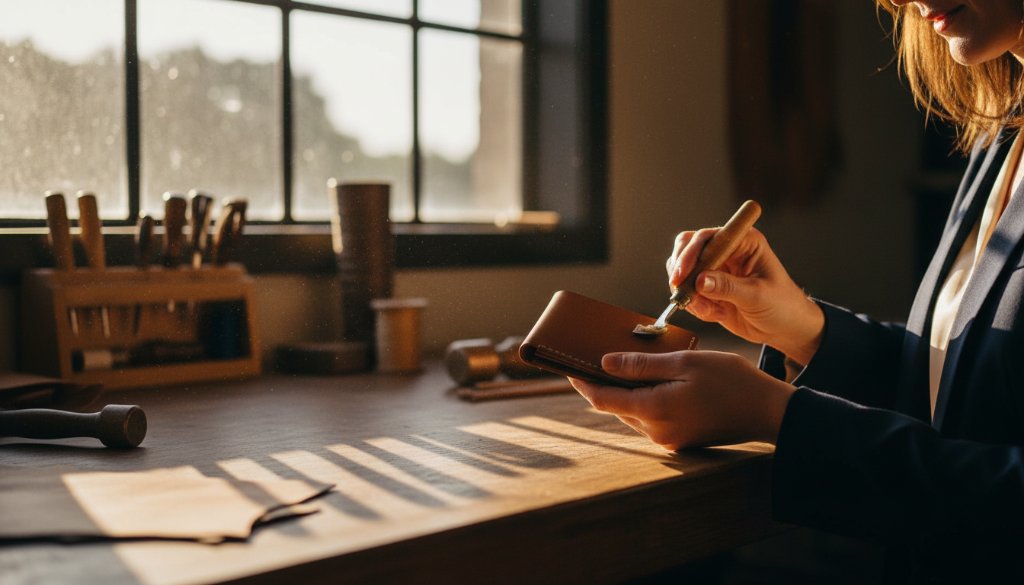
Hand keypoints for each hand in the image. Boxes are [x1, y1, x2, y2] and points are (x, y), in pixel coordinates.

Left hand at [569, 350, 795, 450]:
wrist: (768, 411)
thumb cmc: (730, 381)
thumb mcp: (684, 363)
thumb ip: (641, 366)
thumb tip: (605, 364)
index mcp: (653, 411)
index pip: (602, 399)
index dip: (581, 383)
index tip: (567, 367)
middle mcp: (656, 432)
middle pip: (615, 407)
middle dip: (601, 384)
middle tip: (588, 359)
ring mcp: (668, 439)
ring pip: (632, 413)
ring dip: (623, 392)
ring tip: (616, 365)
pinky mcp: (680, 440)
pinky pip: (650, 418)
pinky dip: (642, 399)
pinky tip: (646, 380)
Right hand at [667, 227, 823, 364]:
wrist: (785, 329)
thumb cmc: (782, 306)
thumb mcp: (756, 296)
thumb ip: (727, 287)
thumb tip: (699, 280)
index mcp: (743, 242)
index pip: (708, 237)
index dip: (691, 253)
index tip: (682, 274)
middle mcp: (726, 251)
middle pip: (688, 247)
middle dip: (681, 270)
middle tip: (679, 289)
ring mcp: (716, 269)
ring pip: (683, 270)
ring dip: (687, 290)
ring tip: (705, 308)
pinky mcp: (709, 288)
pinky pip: (688, 291)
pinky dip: (694, 304)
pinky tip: (712, 314)